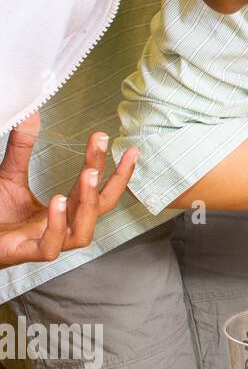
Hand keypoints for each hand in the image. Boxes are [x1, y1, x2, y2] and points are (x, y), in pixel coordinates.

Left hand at [0, 114, 138, 266]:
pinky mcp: (28, 252)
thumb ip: (22, 148)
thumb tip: (31, 116)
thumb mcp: (9, 175)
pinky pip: (52, 245)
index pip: (95, 189)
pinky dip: (58, 224)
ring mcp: (48, 242)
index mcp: (65, 210)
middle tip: (115, 150)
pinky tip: (58, 201)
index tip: (115, 142)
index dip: (111, 167)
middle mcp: (64, 227)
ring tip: (88, 174)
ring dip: (89, 202)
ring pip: (83, 231)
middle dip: (114, 179)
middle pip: (100, 207)